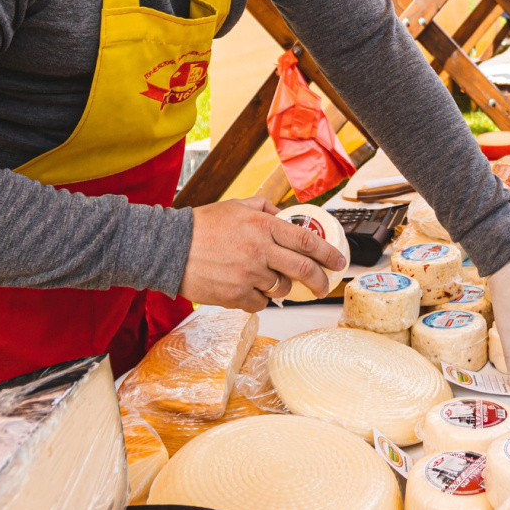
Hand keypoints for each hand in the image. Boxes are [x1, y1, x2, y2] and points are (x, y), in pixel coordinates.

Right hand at [181, 198, 346, 311]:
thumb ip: (265, 208)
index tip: (339, 261)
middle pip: (305, 270)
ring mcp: (249, 275)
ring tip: (266, 279)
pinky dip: (259, 298)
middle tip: (323, 287)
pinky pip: (260, 303)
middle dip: (320, 281)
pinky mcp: (236, 296)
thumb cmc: (202, 226)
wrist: (170, 248)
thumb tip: (286, 213)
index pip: (308, 242)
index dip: (329, 254)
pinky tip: (247, 288)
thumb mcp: (236, 206)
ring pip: (282, 289)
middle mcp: (261, 250)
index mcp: (264, 226)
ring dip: (281, 287)